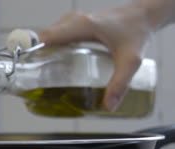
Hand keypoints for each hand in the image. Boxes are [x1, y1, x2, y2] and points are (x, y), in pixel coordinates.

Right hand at [39, 4, 154, 110]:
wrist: (145, 15)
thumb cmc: (137, 32)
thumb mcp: (131, 61)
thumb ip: (120, 84)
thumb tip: (108, 106)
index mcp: (82, 26)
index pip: (47, 37)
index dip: (34, 52)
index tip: (30, 70)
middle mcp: (74, 20)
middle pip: (45, 39)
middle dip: (38, 57)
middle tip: (39, 79)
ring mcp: (74, 21)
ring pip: (50, 37)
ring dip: (45, 53)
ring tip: (46, 74)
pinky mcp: (77, 24)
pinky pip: (58, 35)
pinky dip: (53, 47)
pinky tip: (58, 64)